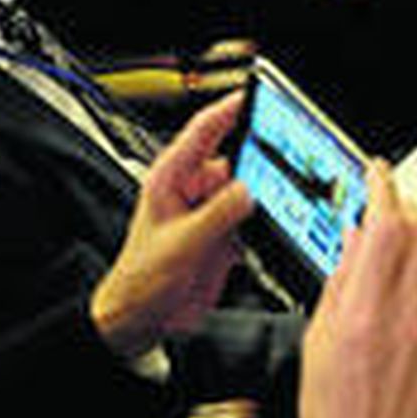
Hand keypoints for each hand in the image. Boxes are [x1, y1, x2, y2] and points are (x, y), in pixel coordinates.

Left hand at [90, 93, 252, 357]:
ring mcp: (209, 214)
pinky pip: (251, 221)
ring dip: (260, 203)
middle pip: (236, 163)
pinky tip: (259, 239)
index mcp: (171, 178)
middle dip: (257, 167)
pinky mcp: (222, 238)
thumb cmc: (139, 280)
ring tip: (269, 213)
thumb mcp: (180, 244)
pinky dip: (260, 228)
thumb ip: (216, 216)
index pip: (204, 130)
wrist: (138, 320)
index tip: (253, 97)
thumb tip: (247, 191)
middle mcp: (192, 191)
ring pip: (247, 193)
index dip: (228, 109)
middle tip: (277, 172)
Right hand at [298, 162, 416, 417]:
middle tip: (382, 205)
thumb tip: (355, 238)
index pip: (385, 225)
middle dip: (401, 206)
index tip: (375, 172)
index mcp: (365, 312)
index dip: (380, 187)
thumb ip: (341, 280)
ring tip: (401, 235)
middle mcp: (408, 317)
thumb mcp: (317, 336)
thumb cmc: (333, 413)